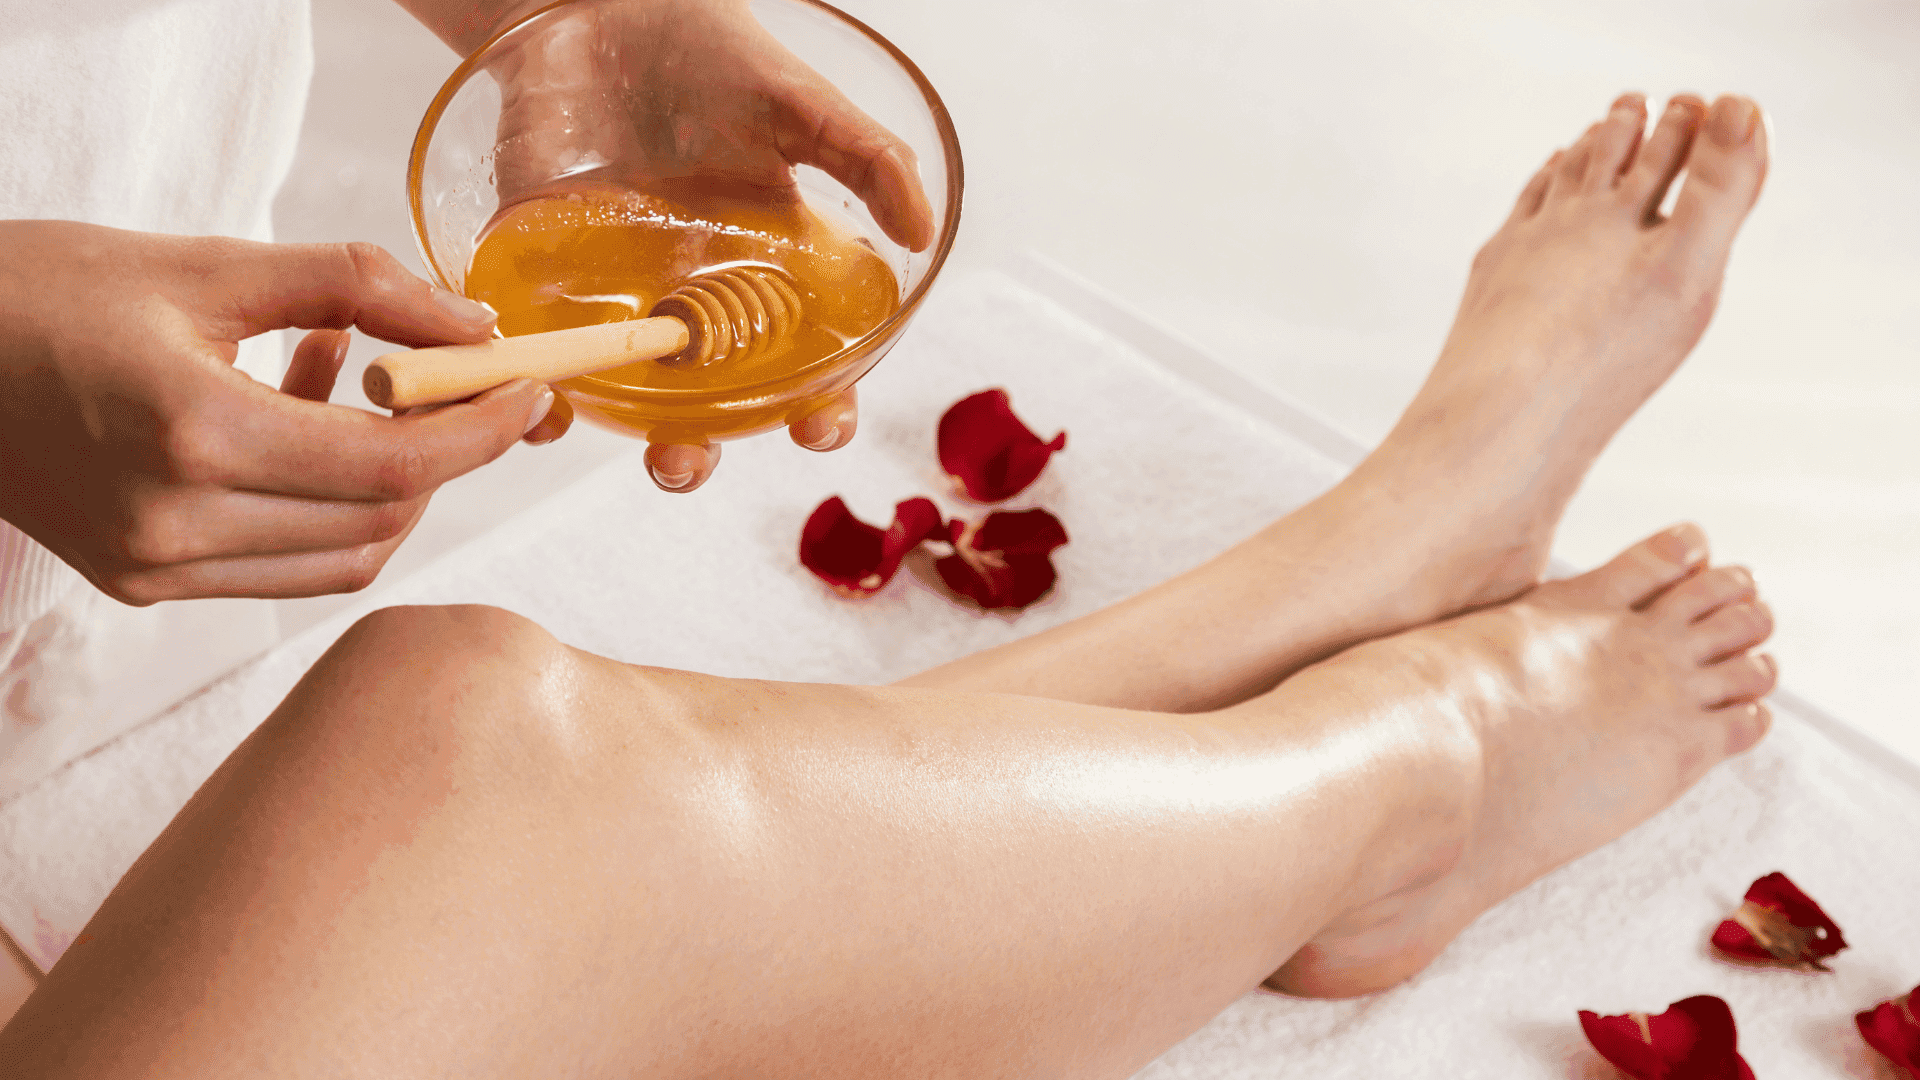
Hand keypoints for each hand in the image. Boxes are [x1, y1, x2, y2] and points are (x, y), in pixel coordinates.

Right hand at [0, 221, 558, 603]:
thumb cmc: (45, 291)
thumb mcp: (209, 265)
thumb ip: (357, 288)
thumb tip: (472, 322)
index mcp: (192, 434)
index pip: (392, 463)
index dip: (480, 431)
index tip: (528, 389)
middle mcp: (174, 523)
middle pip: (381, 518)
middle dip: (448, 455)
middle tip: (466, 382)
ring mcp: (154, 567)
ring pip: (342, 555)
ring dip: (390, 482)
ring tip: (363, 382)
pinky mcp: (143, 582)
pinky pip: (284, 564)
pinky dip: (328, 504)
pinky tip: (307, 417)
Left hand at [480, 0, 927, 489]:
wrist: (606, 8)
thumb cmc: (717, 56)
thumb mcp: (801, 104)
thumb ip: (865, 160)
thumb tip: (920, 233)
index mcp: (764, 278)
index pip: (801, 371)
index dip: (816, 411)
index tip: (818, 429)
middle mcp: (693, 302)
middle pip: (704, 408)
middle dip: (697, 452)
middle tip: (686, 461)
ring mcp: (618, 297)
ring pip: (622, 396)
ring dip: (616, 436)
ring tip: (596, 441)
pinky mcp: (544, 278)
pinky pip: (538, 351)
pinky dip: (531, 383)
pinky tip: (533, 393)